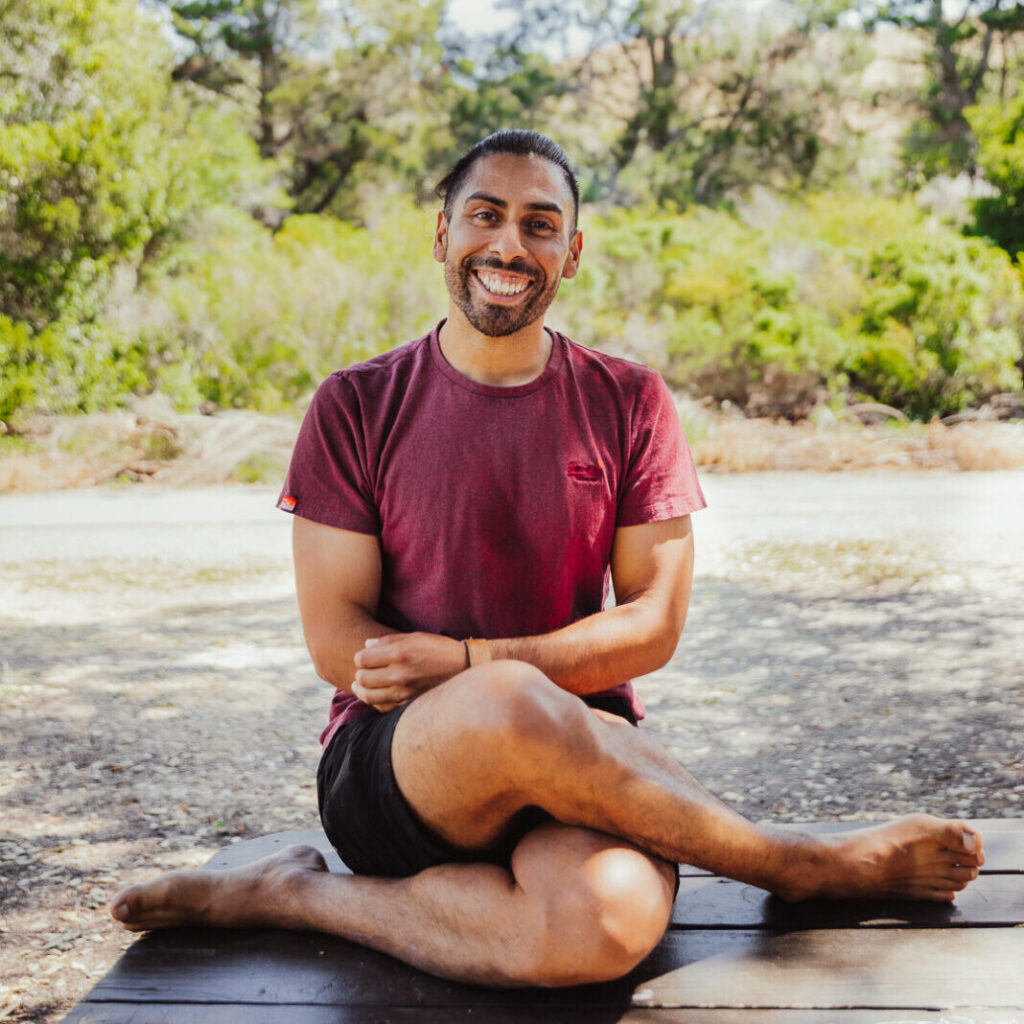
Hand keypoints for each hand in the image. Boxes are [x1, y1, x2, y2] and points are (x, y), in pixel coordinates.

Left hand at [352, 632, 467, 711]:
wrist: (464, 668)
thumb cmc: (439, 649)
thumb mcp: (415, 637)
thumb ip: (388, 641)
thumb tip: (366, 646)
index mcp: (400, 653)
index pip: (362, 659)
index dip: (360, 657)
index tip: (365, 657)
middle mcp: (400, 674)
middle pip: (362, 678)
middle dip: (360, 673)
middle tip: (364, 670)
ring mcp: (404, 693)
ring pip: (368, 696)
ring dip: (362, 689)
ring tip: (362, 685)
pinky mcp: (409, 705)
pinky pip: (381, 707)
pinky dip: (375, 701)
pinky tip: (376, 694)